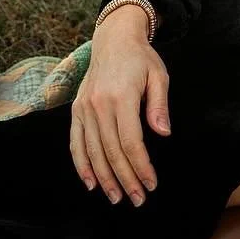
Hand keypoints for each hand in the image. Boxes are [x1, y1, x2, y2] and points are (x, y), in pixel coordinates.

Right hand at [70, 4, 168, 206]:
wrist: (113, 39)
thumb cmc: (141, 59)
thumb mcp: (158, 76)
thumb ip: (159, 105)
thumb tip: (163, 134)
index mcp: (121, 97)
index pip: (131, 142)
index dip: (141, 166)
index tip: (151, 183)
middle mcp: (98, 105)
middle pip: (111, 152)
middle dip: (125, 179)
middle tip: (137, 199)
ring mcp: (83, 109)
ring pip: (93, 152)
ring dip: (105, 178)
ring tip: (116, 198)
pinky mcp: (75, 110)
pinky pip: (76, 143)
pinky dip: (82, 165)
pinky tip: (91, 182)